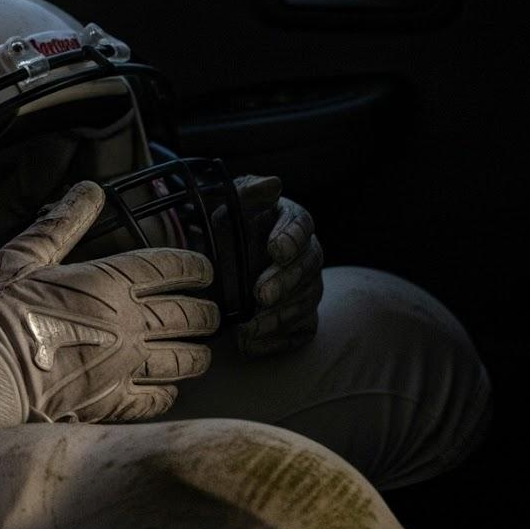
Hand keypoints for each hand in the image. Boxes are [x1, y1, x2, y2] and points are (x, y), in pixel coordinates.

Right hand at [0, 180, 218, 429]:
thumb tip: (90, 189)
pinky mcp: (112, 403)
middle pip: (186, 315)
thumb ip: (64, 222)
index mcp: (110, 281)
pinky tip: (168, 389)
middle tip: (210, 313)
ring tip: (201, 353)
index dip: (193, 267)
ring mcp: (125, 365)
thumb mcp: (26, 253)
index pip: (170, 267)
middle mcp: (129, 322)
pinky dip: (167, 392)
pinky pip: (155, 398)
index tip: (204, 271)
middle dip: (204, 313)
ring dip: (196, 354)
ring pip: (181, 359)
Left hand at [233, 174, 324, 356]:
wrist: (220, 268)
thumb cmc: (230, 230)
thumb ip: (248, 191)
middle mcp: (307, 255)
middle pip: (309, 266)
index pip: (302, 224)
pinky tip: (251, 344)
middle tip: (261, 294)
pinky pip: (300, 332)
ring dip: (280, 316)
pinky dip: (277, 341)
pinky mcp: (302, 318)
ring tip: (249, 326)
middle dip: (286, 282)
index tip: (276, 250)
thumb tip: (274, 184)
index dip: (292, 237)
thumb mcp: (230, 205)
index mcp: (292, 221)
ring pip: (307, 302)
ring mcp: (307, 288)